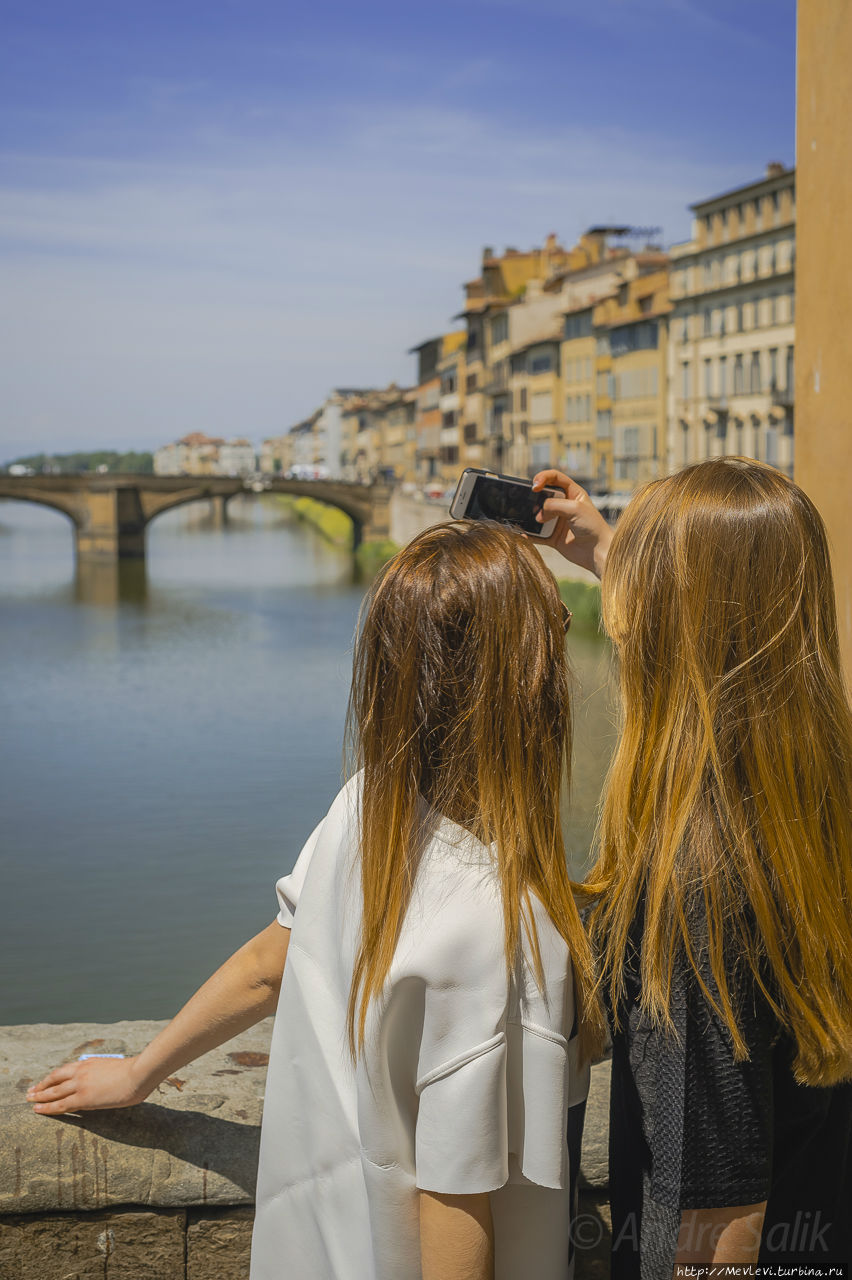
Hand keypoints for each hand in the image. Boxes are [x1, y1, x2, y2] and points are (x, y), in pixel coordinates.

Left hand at [26, 1055, 152, 1115]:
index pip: (65, 1071)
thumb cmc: (133, 1072)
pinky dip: (48, 1108)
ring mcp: (81, 1084)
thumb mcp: (113, 1068)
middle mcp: (81, 1072)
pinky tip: (39, 1110)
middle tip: (30, 1092)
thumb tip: (102, 1082)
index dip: (52, 1077)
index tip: (44, 1082)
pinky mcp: (83, 1098)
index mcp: (88, 1063)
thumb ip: (103, 1073)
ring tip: (29, 1101)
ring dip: (40, 1097)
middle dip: (41, 1086)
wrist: (138, 1073)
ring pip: (54, 1092)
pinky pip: (61, 1105)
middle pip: (55, 1079)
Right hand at [532, 469, 612, 577]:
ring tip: (523, 518)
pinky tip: (523, 534)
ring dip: (529, 516)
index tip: (534, 486)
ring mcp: (557, 521)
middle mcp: (564, 505)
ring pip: (537, 515)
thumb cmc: (592, 526)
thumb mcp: (574, 508)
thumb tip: (537, 515)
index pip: (554, 478)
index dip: (542, 477)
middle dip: (534, 498)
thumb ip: (553, 506)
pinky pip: (536, 534)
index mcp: (572, 493)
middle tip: (528, 503)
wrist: (598, 552)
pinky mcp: (552, 536)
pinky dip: (528, 534)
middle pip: (543, 495)